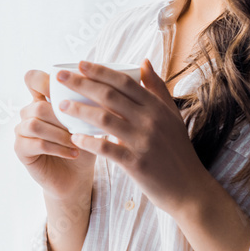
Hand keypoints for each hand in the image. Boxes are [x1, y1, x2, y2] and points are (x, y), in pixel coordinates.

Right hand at [13, 69, 96, 200]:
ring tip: (77, 141)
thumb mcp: (88, 122)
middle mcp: (28, 112)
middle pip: (38, 105)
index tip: (65, 88)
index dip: (44, 80)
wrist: (76, 177)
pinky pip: (37, 143)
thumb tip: (103, 87)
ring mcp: (22, 131)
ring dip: (59, 133)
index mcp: (42, 100)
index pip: (33, 79)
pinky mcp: (20, 149)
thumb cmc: (83, 145)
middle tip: (80, 127)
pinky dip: (58, 148)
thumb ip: (87, 104)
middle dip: (61, 117)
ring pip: (35, 124)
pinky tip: (73, 153)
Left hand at [55, 58, 208, 215]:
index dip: (100, 71)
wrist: (189, 189)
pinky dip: (89, 142)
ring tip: (61, 106)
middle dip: (81, 84)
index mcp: (157, 107)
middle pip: (110, 95)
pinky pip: (107, 149)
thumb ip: (157, 88)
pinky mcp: (136, 163)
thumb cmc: (177, 150)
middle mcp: (150, 121)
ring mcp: (143, 142)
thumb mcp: (172, 116)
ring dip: (80, 110)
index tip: (80, 63)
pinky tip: (74, 138)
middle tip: (60, 77)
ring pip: (104, 119)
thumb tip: (143, 61)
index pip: (124, 81)